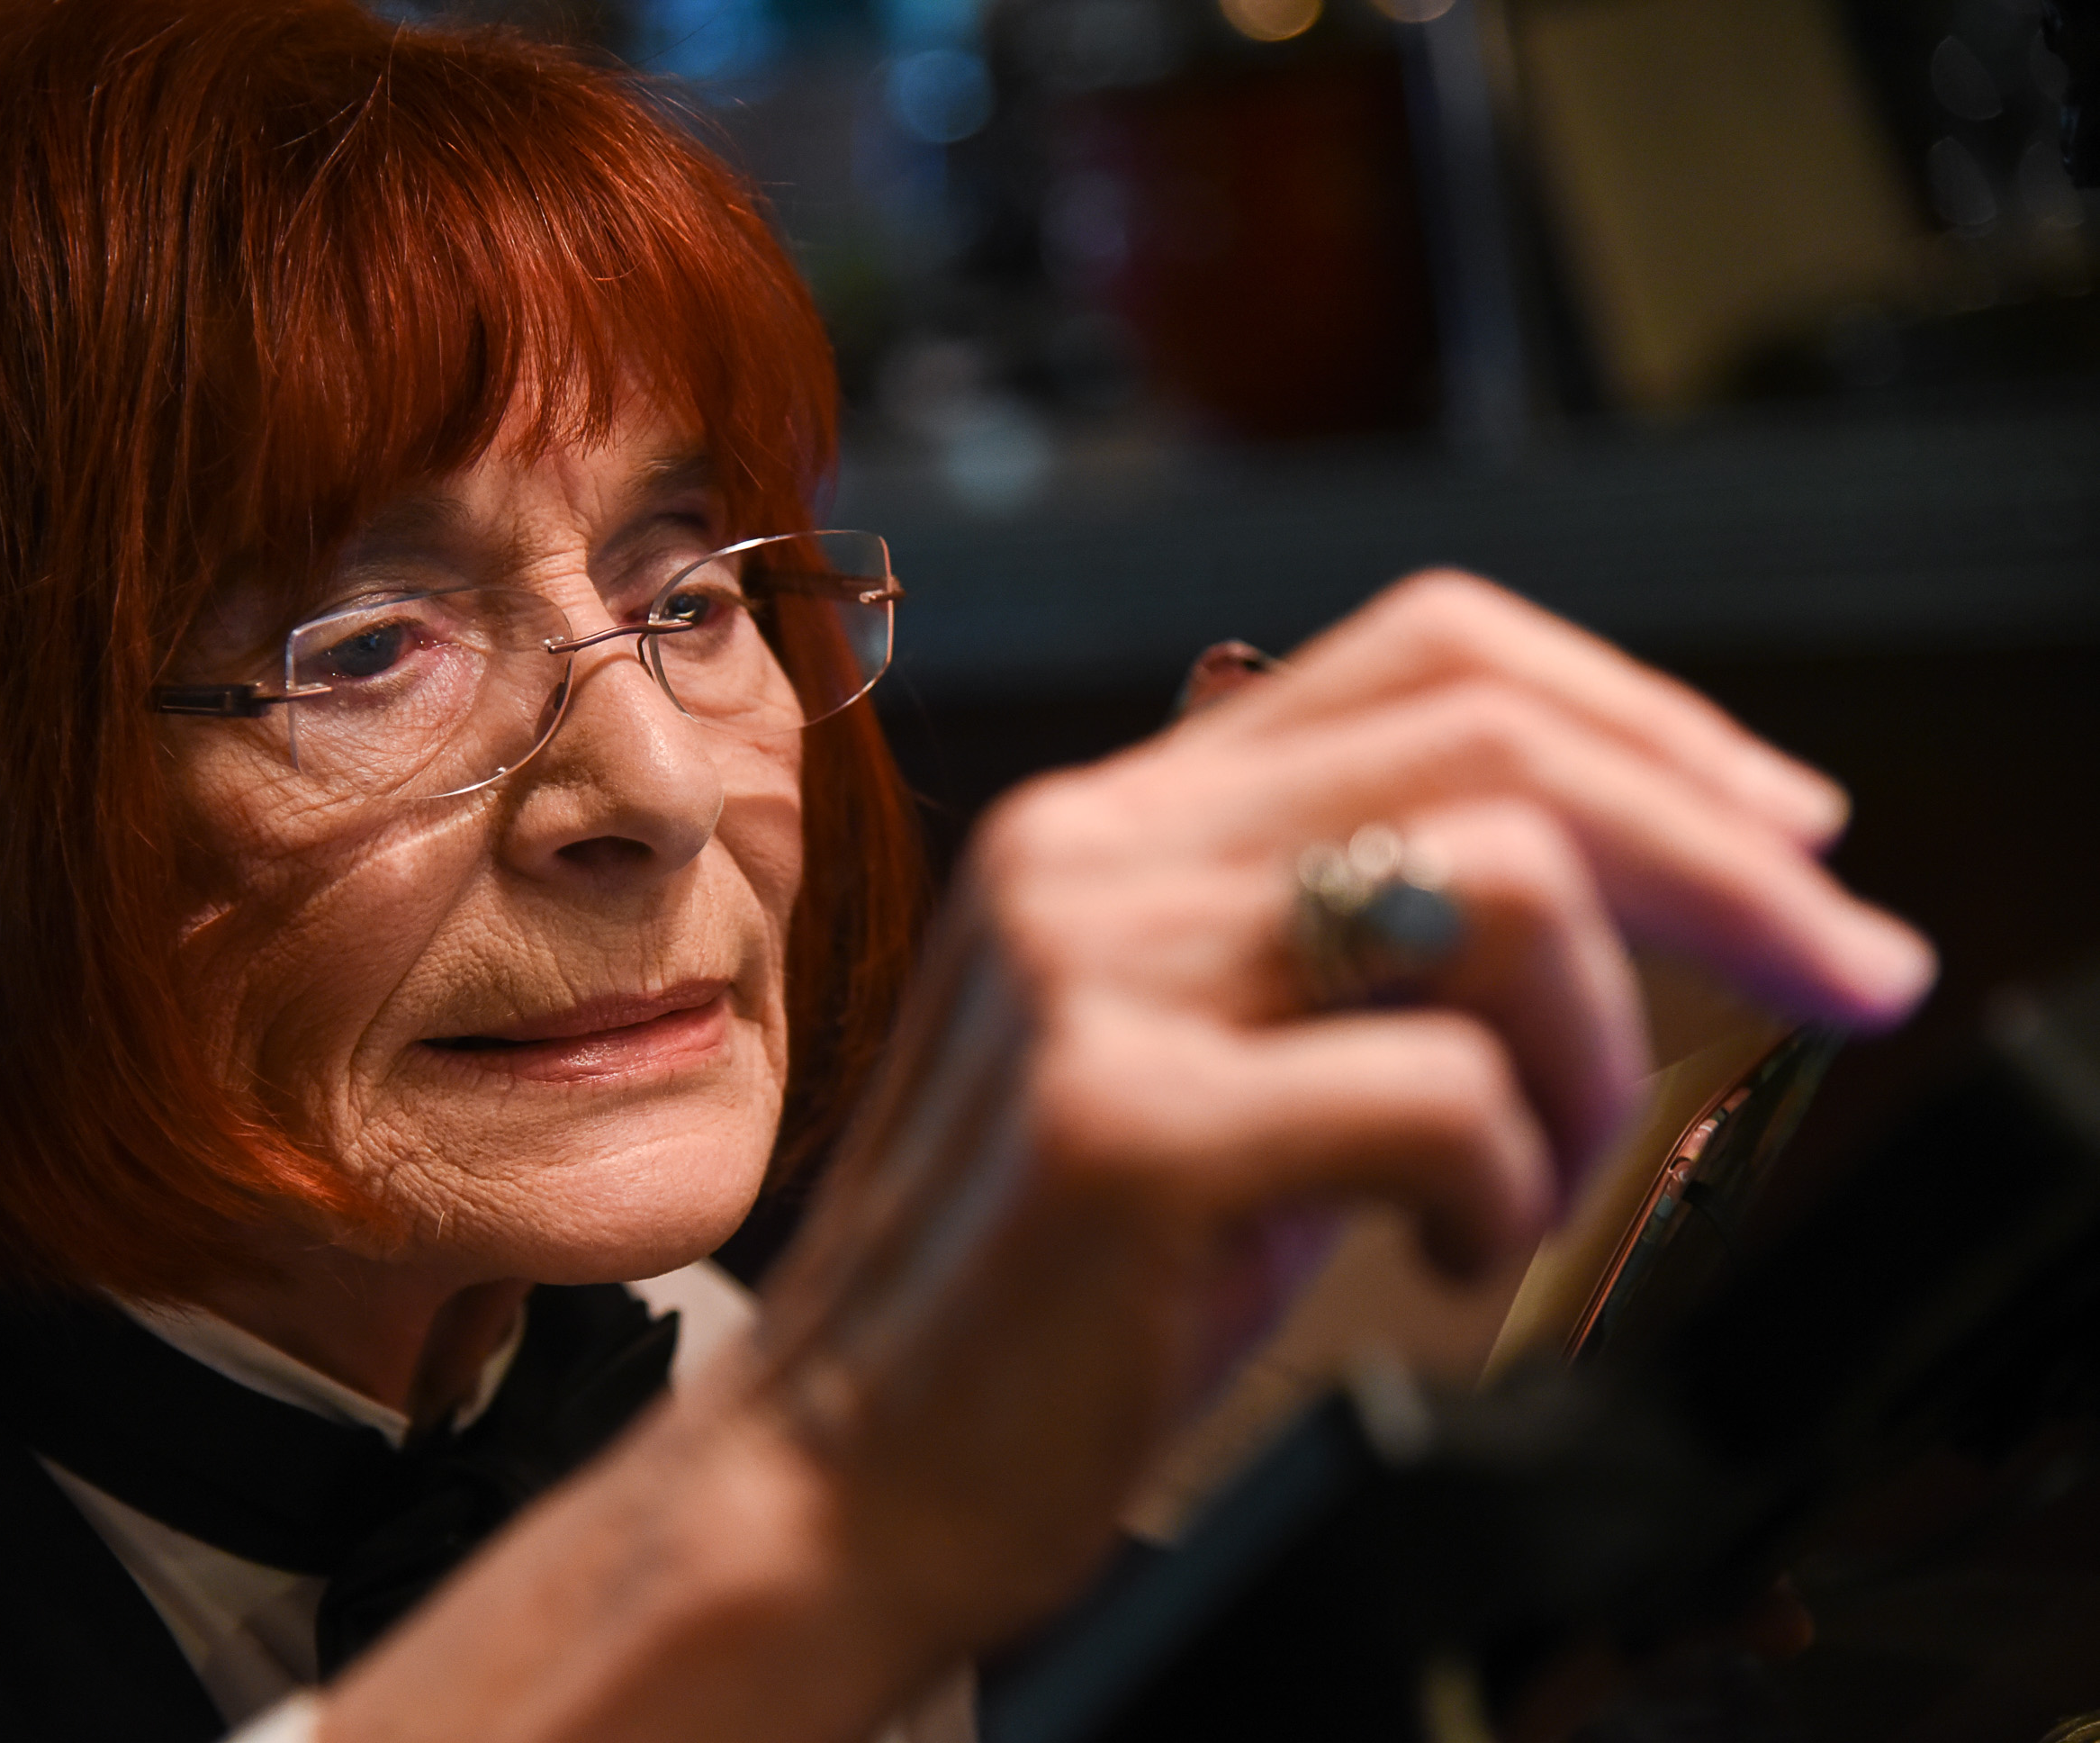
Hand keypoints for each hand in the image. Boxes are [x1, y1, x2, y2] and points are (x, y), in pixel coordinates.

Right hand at [307, 574, 1931, 1742]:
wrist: (837, 1475)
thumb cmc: (1039, 1291)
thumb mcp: (1183, 1055)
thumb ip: (1310, 923)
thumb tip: (1546, 843)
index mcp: (1117, 820)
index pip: (1428, 649)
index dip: (1642, 713)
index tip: (1784, 832)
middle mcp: (1093, 850)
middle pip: (1494, 733)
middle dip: (1725, 851)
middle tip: (1851, 972)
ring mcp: (1092, 973)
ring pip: (1497, 883)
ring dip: (1592, 1054)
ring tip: (1529, 1182)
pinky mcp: (1119, 1123)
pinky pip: (1438, 1090)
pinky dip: (1504, 1184)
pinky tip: (1440, 1255)